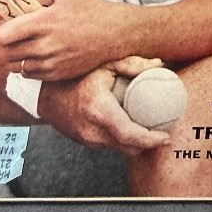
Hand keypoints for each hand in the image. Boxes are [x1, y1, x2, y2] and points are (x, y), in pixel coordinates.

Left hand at [0, 0, 131, 80]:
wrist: (114, 33)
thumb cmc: (92, 11)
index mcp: (43, 22)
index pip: (3, 36)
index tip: (2, 28)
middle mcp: (44, 45)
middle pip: (6, 54)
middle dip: (4, 46)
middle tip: (10, 39)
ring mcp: (51, 62)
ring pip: (16, 67)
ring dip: (15, 59)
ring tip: (21, 49)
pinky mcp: (57, 74)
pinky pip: (31, 76)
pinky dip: (28, 68)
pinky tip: (35, 57)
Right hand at [37, 70, 170, 153]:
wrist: (45, 94)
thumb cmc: (76, 76)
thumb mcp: (104, 64)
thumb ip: (131, 63)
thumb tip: (159, 65)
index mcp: (100, 111)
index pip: (130, 135)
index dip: (151, 140)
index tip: (166, 137)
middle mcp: (93, 131)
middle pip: (129, 147)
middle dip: (148, 143)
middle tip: (163, 130)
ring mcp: (88, 140)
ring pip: (120, 148)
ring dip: (134, 141)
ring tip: (147, 126)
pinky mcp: (86, 143)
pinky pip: (110, 144)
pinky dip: (121, 139)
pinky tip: (128, 125)